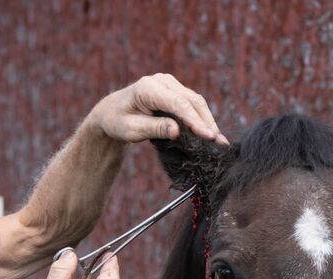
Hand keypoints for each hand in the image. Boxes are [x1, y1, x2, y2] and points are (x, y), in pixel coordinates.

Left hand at [87, 73, 226, 144]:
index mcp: (148, 88)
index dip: (195, 121)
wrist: (112, 112)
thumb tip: (177, 131)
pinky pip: (192, 103)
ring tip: (219, 140)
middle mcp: (161, 81)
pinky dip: (201, 118)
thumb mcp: (131, 130)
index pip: (178, 104)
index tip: (209, 137)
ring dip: (208, 120)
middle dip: (207, 122)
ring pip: (195, 101)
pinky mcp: (175, 90)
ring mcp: (169, 83)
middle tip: (220, 143)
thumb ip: (154, 128)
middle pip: (191, 101)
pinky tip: (210, 133)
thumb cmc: (118, 122)